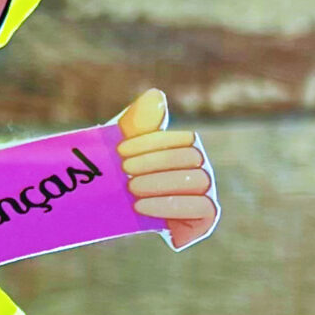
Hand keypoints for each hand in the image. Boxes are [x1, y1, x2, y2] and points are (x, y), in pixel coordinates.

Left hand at [116, 87, 217, 250]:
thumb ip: (139, 121)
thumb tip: (157, 95)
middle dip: (155, 163)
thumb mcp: (124, 147)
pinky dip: (171, 205)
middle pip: (191, 158)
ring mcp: (206, 194)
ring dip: (162, 182)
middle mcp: (202, 168)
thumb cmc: (118, 176)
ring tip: (131, 189)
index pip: (185, 139)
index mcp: (188, 149)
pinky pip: (202, 207)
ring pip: (197, 180)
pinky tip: (142, 206)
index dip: (153, 143)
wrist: (108, 214)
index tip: (121, 151)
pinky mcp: (205, 219)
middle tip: (124, 171)